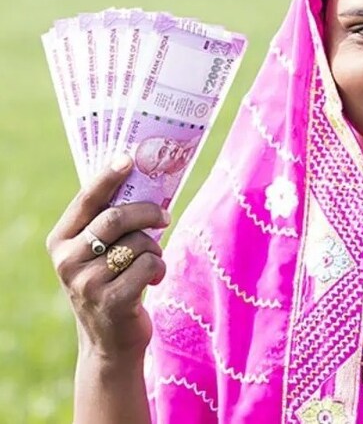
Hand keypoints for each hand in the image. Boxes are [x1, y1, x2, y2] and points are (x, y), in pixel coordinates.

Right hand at [46, 155, 170, 360]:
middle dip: (148, 213)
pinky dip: (159, 268)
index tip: (127, 158)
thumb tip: (140, 176)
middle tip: (165, 216)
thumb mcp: (98, 253)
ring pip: (138, 243)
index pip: (86, 200)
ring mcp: (86, 283)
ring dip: (155, 249)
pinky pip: (148, 266)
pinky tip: (153, 280)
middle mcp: (67, 260)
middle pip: (116, 218)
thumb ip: (108, 223)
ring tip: (151, 263)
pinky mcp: (110, 301)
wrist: (110, 341)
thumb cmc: (112, 283)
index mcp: (61, 240)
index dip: (107, 177)